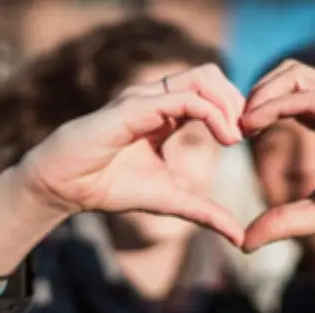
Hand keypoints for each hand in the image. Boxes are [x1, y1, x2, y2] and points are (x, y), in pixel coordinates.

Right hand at [14, 63, 245, 244]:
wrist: (65, 188)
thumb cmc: (110, 187)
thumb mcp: (171, 200)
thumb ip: (206, 213)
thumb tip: (240, 237)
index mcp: (166, 113)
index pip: (210, 91)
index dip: (235, 109)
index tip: (249, 138)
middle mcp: (157, 98)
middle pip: (210, 74)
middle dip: (237, 99)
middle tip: (248, 132)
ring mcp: (145, 98)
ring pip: (201, 78)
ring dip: (228, 103)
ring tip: (236, 136)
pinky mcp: (134, 107)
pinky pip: (183, 99)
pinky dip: (212, 113)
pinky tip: (224, 139)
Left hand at [240, 60, 314, 251]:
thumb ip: (284, 222)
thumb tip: (244, 242)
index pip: (284, 97)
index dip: (253, 110)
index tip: (230, 137)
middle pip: (287, 75)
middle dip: (252, 93)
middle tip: (230, 126)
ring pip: (298, 75)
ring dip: (262, 93)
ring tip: (240, 123)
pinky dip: (281, 103)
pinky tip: (258, 123)